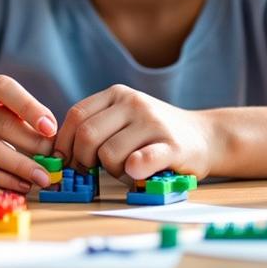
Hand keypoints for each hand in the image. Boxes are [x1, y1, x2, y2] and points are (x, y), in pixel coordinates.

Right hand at [0, 74, 58, 193]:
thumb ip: (20, 115)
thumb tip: (51, 135)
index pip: (3, 88)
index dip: (29, 107)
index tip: (51, 129)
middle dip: (31, 144)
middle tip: (53, 162)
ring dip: (19, 167)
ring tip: (40, 177)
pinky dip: (0, 180)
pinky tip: (18, 185)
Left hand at [53, 84, 217, 180]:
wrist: (207, 136)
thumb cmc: (155, 133)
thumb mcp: (124, 118)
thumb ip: (97, 127)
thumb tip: (59, 153)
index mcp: (117, 94)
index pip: (76, 115)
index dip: (64, 142)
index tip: (65, 161)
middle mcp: (133, 103)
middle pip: (87, 135)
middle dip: (83, 160)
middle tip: (93, 171)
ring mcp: (153, 122)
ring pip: (109, 153)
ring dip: (110, 171)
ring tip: (125, 170)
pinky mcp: (172, 145)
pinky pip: (142, 159)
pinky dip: (133, 169)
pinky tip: (135, 173)